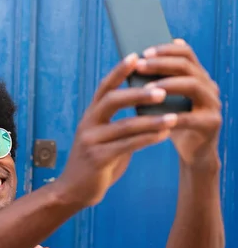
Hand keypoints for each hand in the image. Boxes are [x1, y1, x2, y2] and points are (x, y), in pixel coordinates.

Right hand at [56, 53, 177, 207]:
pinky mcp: (97, 159)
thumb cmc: (95, 163)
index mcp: (90, 116)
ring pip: (124, 125)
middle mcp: (88, 124)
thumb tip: (148, 110)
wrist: (74, 191)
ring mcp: (91, 141)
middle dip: (138, 94)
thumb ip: (121, 125)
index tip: (136, 56)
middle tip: (162, 90)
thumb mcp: (105, 139)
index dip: (119, 71)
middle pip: (113, 100)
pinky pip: (127, 145)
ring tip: (172, 117)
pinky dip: (148, 139)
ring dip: (151, 121)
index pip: (104, 87)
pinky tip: (163, 135)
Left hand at [135, 40, 221, 168]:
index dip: (165, 50)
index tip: (143, 52)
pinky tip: (155, 116)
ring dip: (167, 84)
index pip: (186, 53)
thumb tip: (130, 68)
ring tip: (145, 89)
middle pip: (187, 66)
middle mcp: (209, 86)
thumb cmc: (173, 124)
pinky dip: (172, 116)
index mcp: (199, 76)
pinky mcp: (212, 124)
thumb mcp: (164, 103)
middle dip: (161, 64)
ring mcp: (214, 104)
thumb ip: (155, 85)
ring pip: (193, 85)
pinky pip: (191, 117)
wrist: (193, 154)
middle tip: (140, 66)